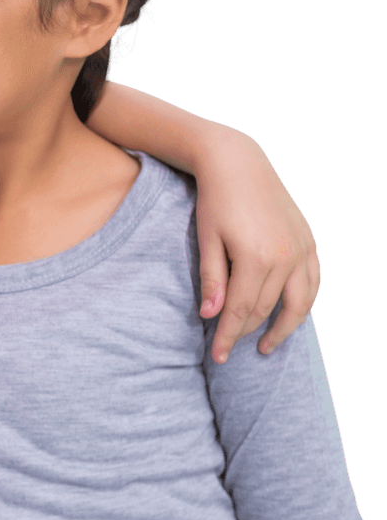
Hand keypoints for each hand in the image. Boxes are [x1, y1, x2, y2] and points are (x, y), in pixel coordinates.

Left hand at [193, 127, 320, 362]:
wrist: (238, 163)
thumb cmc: (215, 200)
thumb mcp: (207, 238)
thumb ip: (212, 279)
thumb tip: (210, 316)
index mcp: (256, 258)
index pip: (240, 310)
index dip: (228, 336)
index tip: (217, 356)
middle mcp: (285, 257)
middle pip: (265, 309)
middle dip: (245, 332)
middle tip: (228, 349)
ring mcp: (302, 249)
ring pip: (297, 304)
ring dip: (282, 328)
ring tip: (264, 346)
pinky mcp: (309, 241)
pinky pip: (313, 283)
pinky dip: (304, 304)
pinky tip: (290, 315)